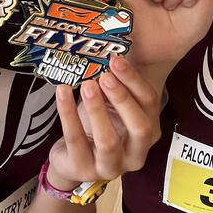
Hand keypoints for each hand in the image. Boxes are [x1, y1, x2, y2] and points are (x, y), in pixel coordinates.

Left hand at [45, 56, 160, 188]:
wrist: (73, 160)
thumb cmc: (99, 125)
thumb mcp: (113, 106)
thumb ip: (118, 84)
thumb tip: (112, 41)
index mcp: (149, 132)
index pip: (150, 104)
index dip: (134, 81)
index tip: (117, 60)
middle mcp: (136, 154)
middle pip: (139, 126)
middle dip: (123, 98)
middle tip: (105, 75)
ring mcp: (111, 167)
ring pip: (108, 140)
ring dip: (97, 109)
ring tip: (86, 84)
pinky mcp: (84, 170)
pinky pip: (76, 141)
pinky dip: (68, 115)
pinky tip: (62, 92)